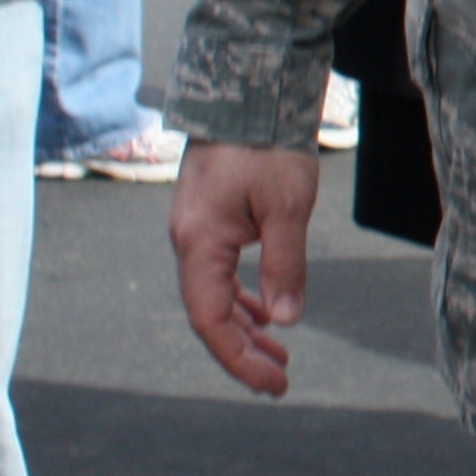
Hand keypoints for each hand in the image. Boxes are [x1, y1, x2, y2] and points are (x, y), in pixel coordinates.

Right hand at [170, 140, 321, 396]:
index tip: (272, 383)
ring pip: (215, 295)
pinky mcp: (211, 219)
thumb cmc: (267, 146)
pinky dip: (243, 297)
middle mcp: (189, 242)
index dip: (238, 357)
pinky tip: (267, 311)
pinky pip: (221, 273)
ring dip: (245, 326)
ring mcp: (197, 231)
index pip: (210, 320)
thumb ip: (284, 265)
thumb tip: (287, 319)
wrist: (250, 92)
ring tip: (279, 354)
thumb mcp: (286, 207)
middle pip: (209, 314)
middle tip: (280, 379)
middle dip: (243, 351)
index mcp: (198, 244)